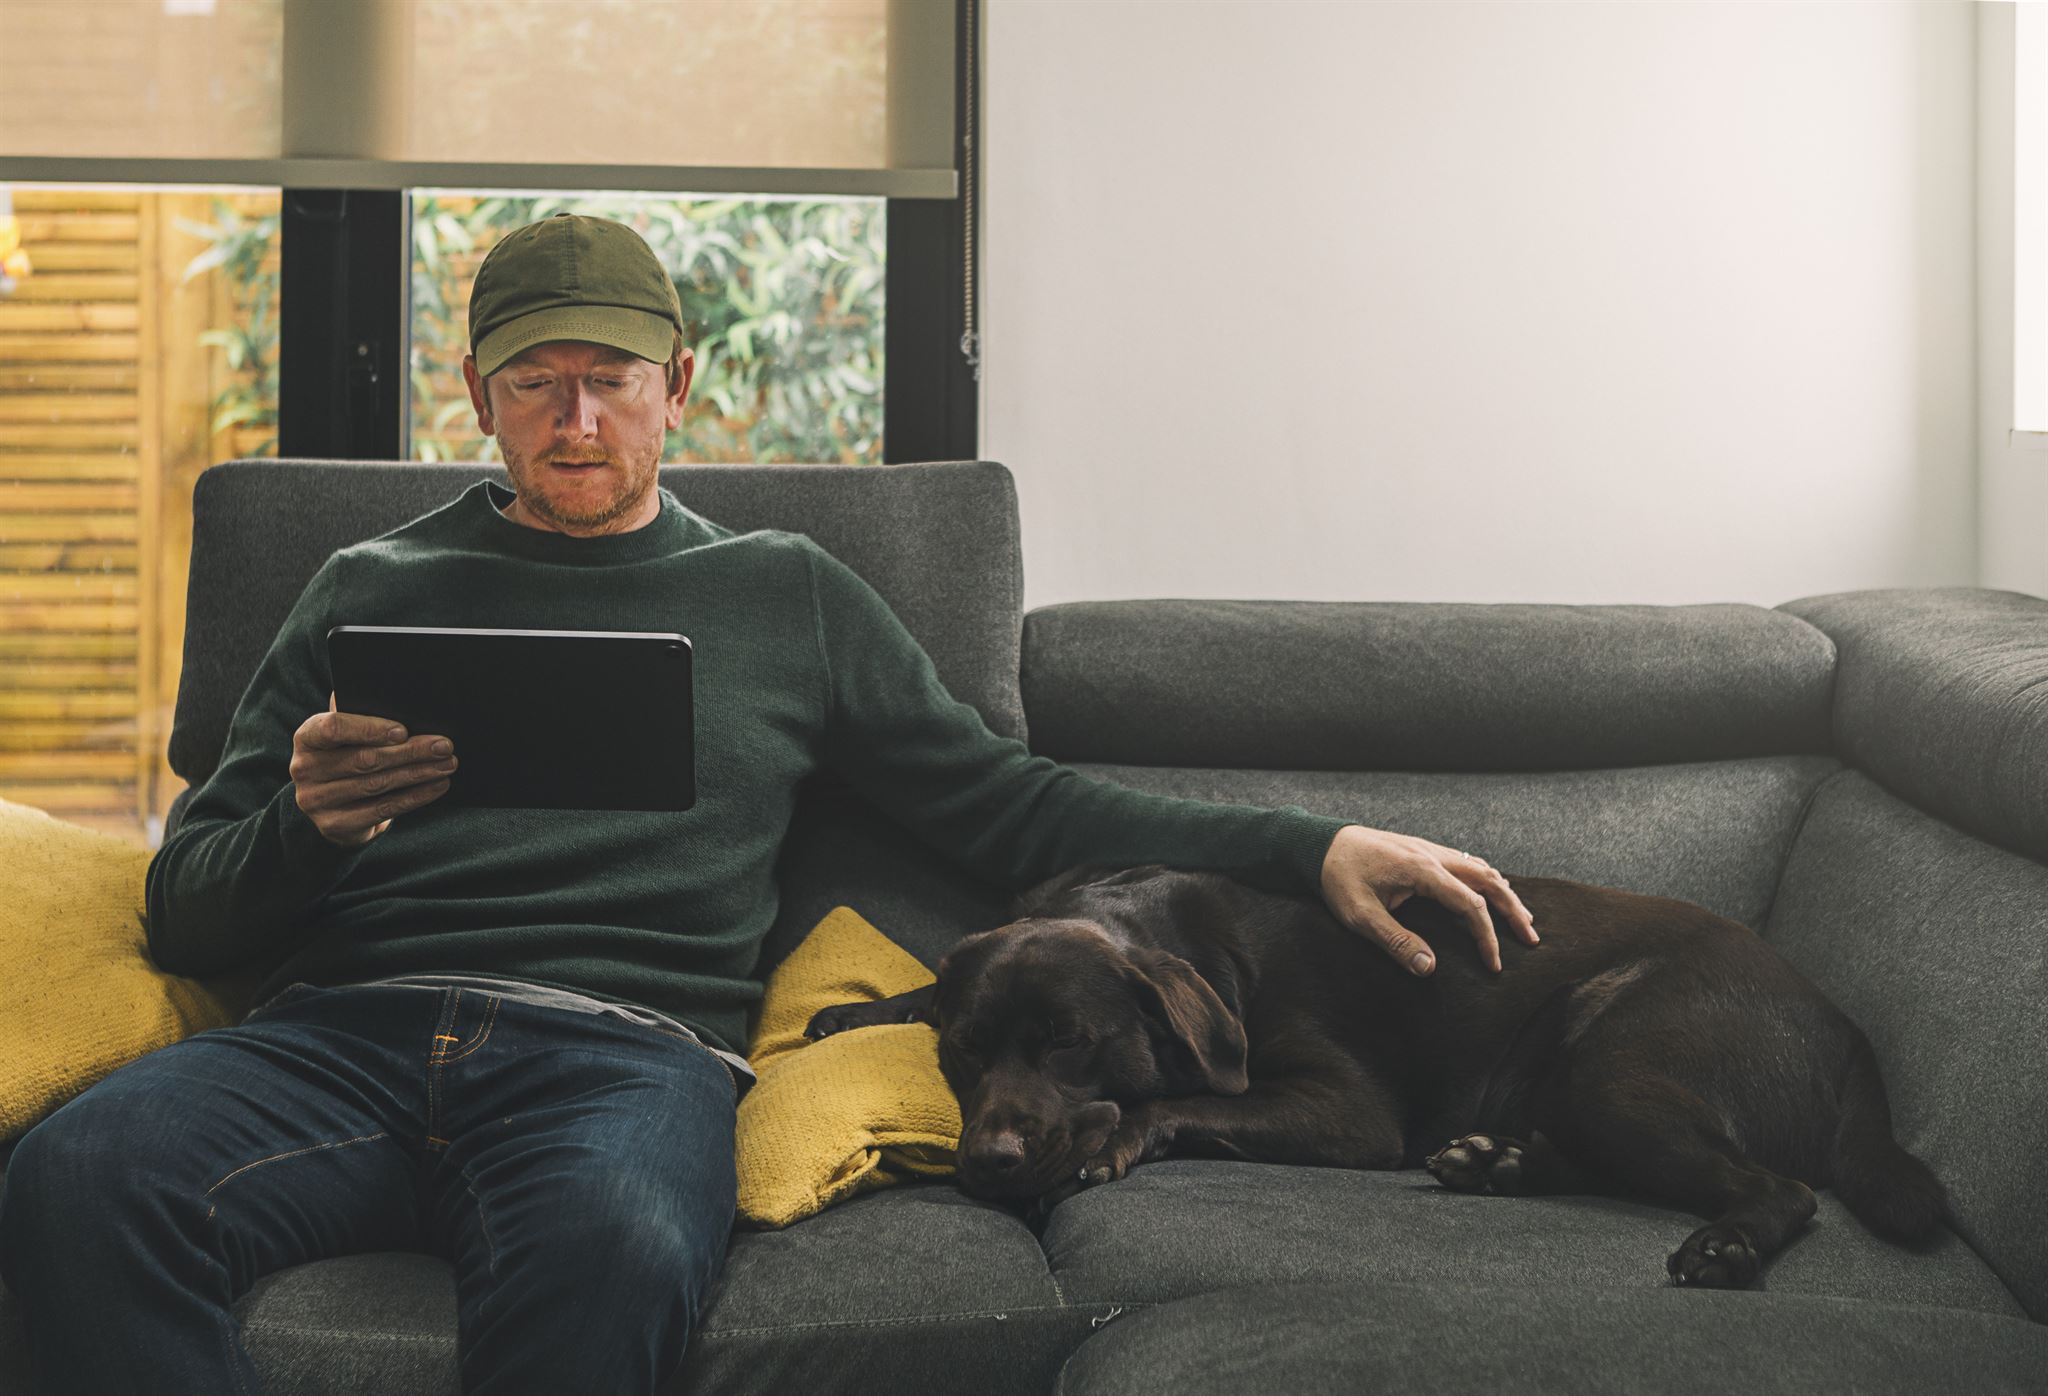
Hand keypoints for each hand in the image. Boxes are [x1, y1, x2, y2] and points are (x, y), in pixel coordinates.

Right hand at [289, 693, 456, 847]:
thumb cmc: (347, 754)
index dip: (369, 729)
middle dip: (410, 751)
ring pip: (377, 784)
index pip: (333, 728)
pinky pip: (383, 809)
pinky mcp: (334, 825)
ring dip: (418, 773)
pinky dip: (415, 797)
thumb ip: (361, 713)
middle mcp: (304, 769)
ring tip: (448, 765)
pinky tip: (437, 786)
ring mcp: (316, 801)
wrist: (333, 805)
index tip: (404, 730)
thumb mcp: (347, 733)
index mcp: (306, 737)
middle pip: (365, 759)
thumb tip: (398, 696)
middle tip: (445, 746)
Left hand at [1318, 825, 1537, 974]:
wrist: (1319, 842)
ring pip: (1481, 867)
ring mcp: (1430, 849)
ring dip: (1504, 892)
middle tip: (1531, 937)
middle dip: (1513, 910)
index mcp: (1422, 870)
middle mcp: (1433, 855)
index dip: (1486, 936)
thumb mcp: (1360, 916)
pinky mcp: (1422, 850)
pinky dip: (1486, 879)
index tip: (1493, 964)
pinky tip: (1489, 892)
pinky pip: (1466, 862)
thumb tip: (1429, 967)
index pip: (1470, 904)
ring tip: (1521, 918)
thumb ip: (1395, 941)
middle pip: (1489, 880)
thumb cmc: (1338, 878)